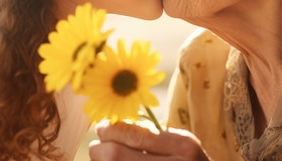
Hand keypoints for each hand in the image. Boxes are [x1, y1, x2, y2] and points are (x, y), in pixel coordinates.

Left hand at [89, 122, 209, 160]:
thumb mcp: (179, 143)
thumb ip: (151, 133)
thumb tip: (111, 125)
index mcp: (182, 146)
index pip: (132, 134)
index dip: (110, 129)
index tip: (103, 127)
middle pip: (113, 155)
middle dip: (100, 148)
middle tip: (99, 145)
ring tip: (109, 158)